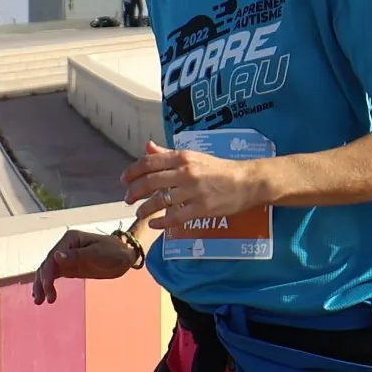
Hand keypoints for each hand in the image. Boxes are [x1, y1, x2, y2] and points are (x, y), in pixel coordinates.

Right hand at [29, 225, 145, 303]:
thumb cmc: (114, 252)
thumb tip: (56, 256)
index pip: (53, 256)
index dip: (47, 272)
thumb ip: (77, 255)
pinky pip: (54, 276)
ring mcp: (66, 257)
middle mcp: (65, 247)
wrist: (124, 257)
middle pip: (47, 264)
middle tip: (42, 299)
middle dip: (42, 281)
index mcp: (70, 239)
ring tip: (39, 301)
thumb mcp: (97, 254)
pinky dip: (47, 285)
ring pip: (47, 271)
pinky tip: (44, 296)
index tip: (47, 286)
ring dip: (41, 285)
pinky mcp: (69, 267)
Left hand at [127, 141, 271, 225]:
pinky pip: (176, 217)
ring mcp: (194, 192)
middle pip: (150, 182)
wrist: (247, 181)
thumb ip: (169, 154)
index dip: (132, 171)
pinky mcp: (202, 209)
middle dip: (134, 192)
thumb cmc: (219, 168)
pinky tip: (155, 224)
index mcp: (183, 157)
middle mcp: (186, 172)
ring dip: (145, 209)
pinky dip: (161, 223)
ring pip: (160, 201)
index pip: (149, 162)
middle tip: (127, 199)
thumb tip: (148, 147)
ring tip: (139, 213)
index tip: (124, 180)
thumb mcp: (194, 156)